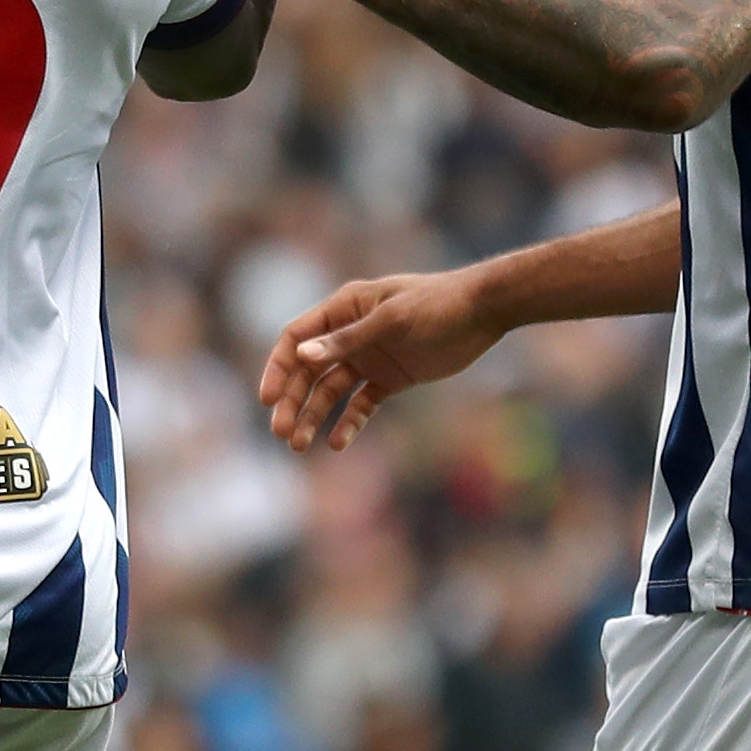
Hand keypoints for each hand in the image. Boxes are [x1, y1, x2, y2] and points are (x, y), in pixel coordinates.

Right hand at [259, 267, 500, 454]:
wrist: (483, 312)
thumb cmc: (437, 304)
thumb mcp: (392, 321)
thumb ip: (348, 340)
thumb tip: (302, 355)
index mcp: (344, 308)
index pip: (297, 338)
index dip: (279, 368)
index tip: (268, 399)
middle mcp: (350, 333)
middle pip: (309, 370)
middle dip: (292, 401)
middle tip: (280, 433)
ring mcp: (370, 357)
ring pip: (331, 390)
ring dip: (314, 416)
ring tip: (298, 445)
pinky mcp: (391, 378)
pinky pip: (362, 404)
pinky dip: (349, 423)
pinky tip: (337, 443)